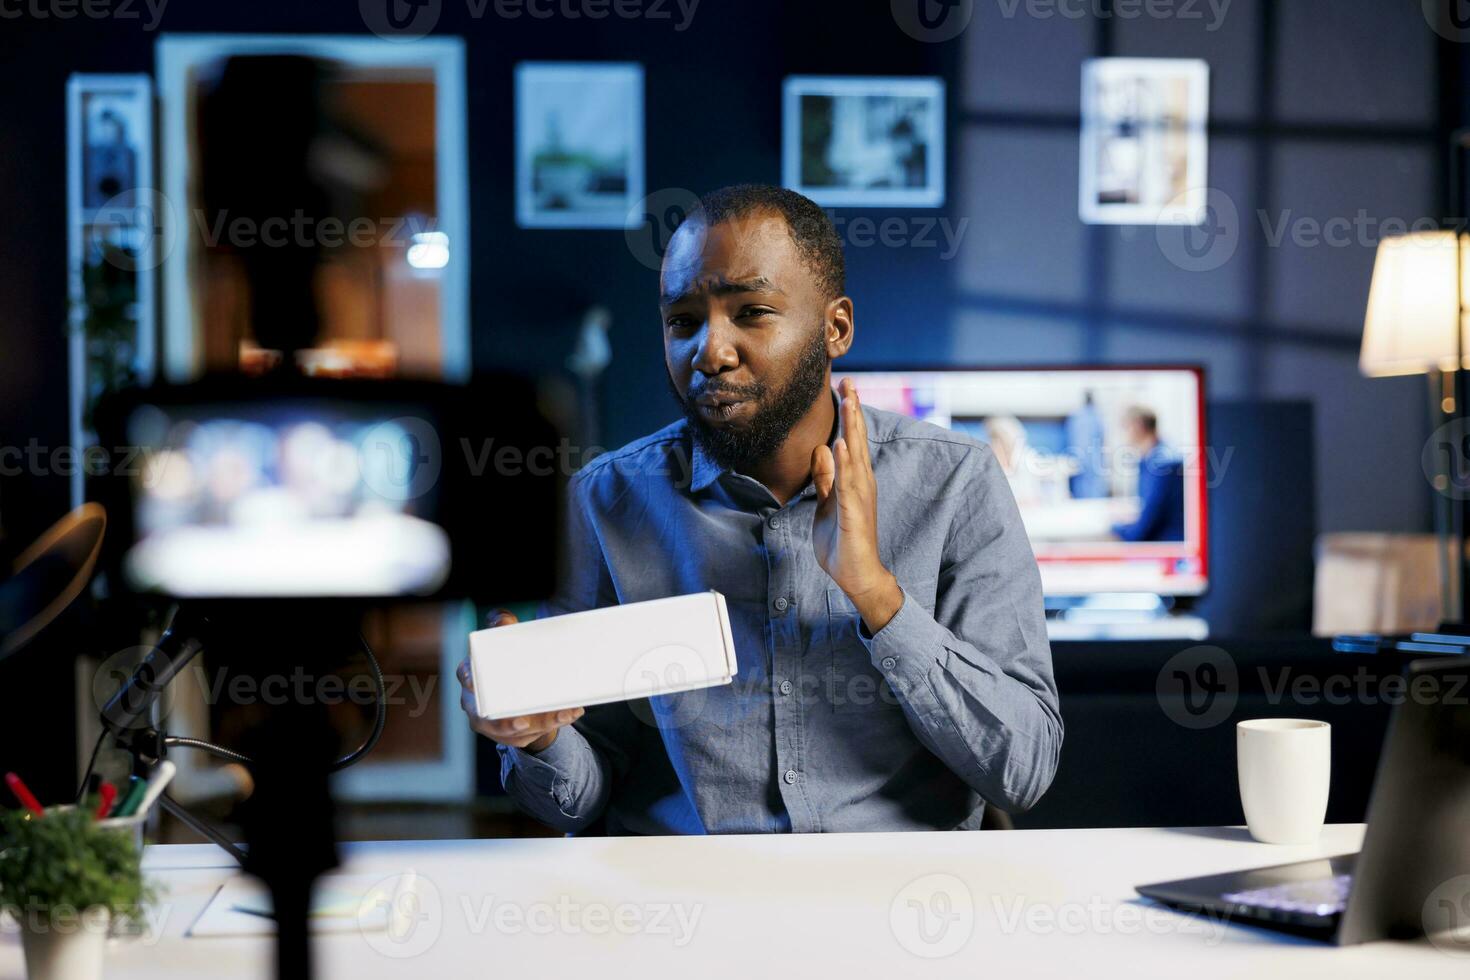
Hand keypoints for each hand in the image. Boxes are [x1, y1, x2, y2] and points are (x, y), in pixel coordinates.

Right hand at [456, 610, 583, 751]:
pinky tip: (569, 714)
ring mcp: (491, 722)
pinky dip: (551, 727)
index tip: (475, 681)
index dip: (469, 677)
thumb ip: (503, 624)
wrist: (523, 686)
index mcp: (473, 674)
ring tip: (562, 715)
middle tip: (524, 722)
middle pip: (487, 718)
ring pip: (513, 732)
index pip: (465, 673)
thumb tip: (501, 620)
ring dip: (539, 726)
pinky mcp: (510, 734)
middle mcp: (477, 701)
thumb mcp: (508, 639)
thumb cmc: (510, 661)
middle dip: (504, 723)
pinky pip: (529, 737)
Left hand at [811, 379, 903, 633]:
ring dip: (852, 428)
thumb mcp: (826, 503)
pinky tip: (841, 444)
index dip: (849, 415)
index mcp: (854, 480)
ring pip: (855, 455)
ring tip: (850, 402)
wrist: (856, 575)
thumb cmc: (842, 541)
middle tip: (849, 382)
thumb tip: (822, 451)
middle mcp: (862, 483)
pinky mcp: (854, 512)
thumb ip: (825, 478)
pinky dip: (845, 463)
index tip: (845, 389)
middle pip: (857, 440)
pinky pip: (848, 483)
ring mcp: (860, 496)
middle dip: (853, 411)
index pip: (851, 441)